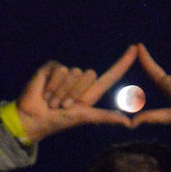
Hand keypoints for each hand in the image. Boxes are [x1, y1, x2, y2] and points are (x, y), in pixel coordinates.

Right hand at [15, 45, 138, 142]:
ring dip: (62, 91)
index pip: (111, 74)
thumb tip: (129, 124)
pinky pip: (60, 69)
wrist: (35, 118)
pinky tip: (45, 91)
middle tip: (63, 105)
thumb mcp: (85, 118)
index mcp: (90, 92)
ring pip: (74, 72)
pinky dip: (53, 84)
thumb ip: (107, 117)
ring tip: (52, 100)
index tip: (136, 48)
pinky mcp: (52, 67)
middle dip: (75, 93)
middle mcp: (80, 80)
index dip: (123, 62)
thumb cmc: (59, 121)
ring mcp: (66, 72)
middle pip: (89, 74)